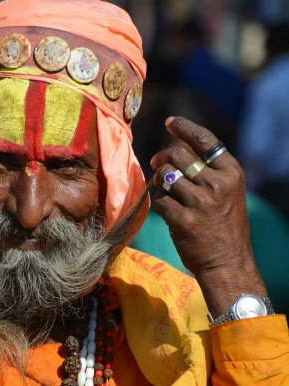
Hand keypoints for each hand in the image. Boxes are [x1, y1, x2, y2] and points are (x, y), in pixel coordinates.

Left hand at [150, 117, 266, 317]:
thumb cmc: (224, 226)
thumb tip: (175, 150)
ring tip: (163, 188)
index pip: (204, 139)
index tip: (169, 122)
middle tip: (156, 163)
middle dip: (162, 156)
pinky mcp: (184, 221)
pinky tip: (165, 208)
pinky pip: (159, 201)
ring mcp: (200, 202)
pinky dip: (158, 202)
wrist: (227, 261)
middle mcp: (217, 184)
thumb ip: (208, 171)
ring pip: (165, 176)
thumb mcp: (227, 192)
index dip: (183, 127)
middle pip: (178, 155)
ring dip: (158, 180)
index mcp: (231, 172)